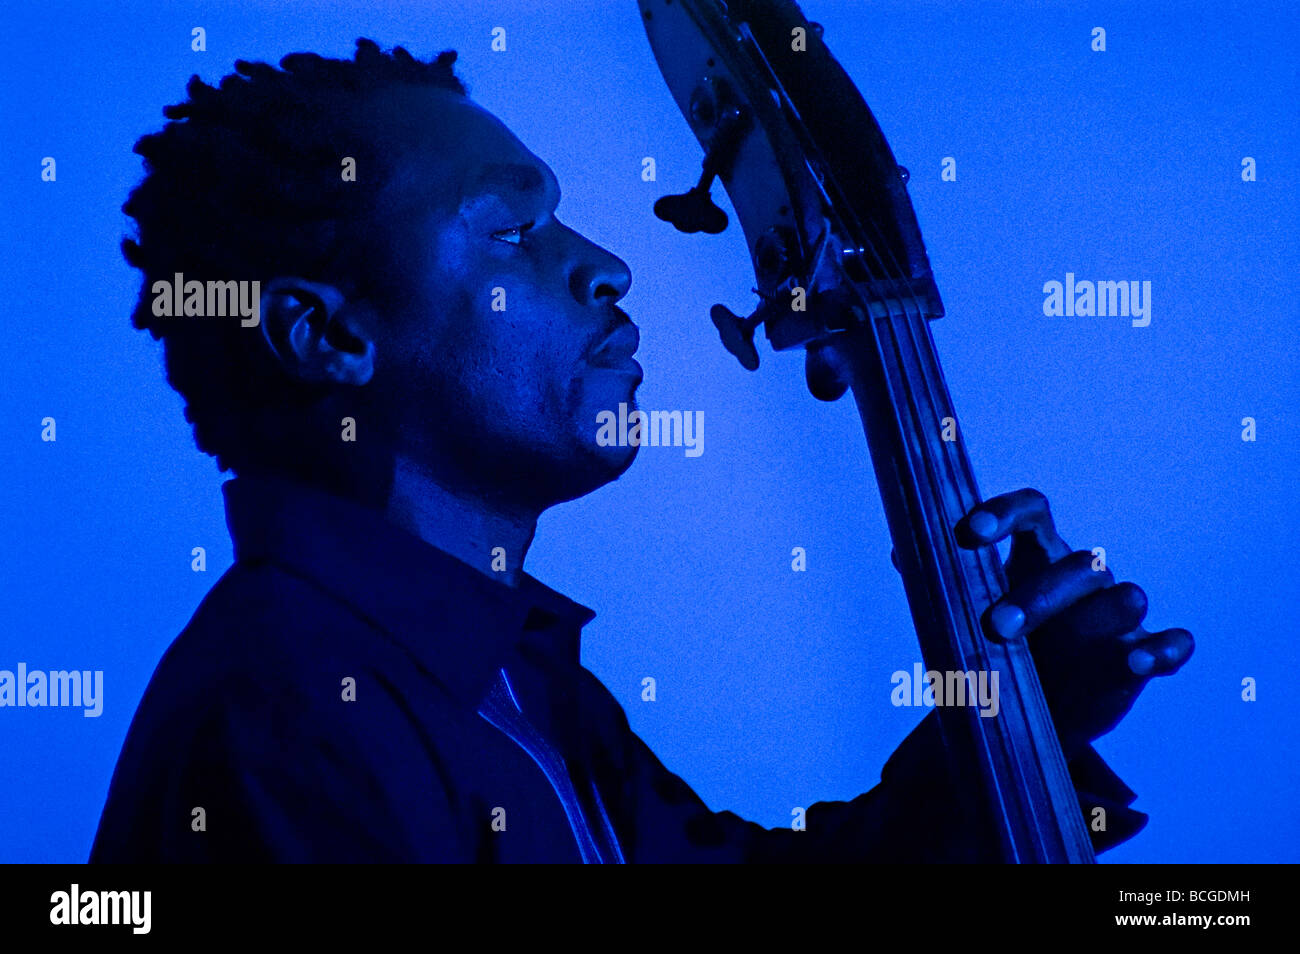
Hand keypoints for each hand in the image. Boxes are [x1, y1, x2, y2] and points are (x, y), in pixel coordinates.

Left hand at [955, 488, 1193, 757]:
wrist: (1033, 705)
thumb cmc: (995, 644)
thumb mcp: (966, 613)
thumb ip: (942, 579)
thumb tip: (900, 552)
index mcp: (1033, 553)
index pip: (1030, 510)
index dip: (1005, 511)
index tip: (972, 530)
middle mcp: (1080, 575)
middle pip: (1074, 563)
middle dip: (1038, 594)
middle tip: (997, 628)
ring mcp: (1117, 616)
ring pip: (1125, 596)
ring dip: (1104, 614)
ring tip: (1084, 637)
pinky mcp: (1143, 653)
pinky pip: (1169, 643)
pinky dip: (1161, 649)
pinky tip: (1139, 662)